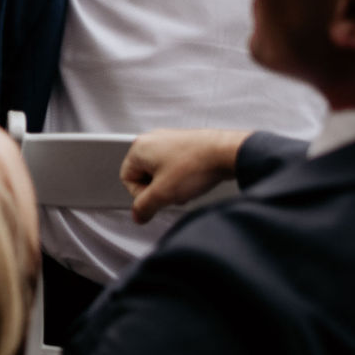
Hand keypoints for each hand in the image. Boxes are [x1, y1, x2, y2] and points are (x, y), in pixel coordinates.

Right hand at [119, 128, 247, 222]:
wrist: (227, 153)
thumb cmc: (196, 165)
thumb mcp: (164, 194)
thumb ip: (144, 207)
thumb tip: (138, 215)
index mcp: (139, 148)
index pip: (127, 178)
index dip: (141, 194)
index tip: (157, 199)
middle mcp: (152, 140)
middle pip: (144, 175)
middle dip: (159, 190)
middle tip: (173, 193)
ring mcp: (169, 139)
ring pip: (161, 172)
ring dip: (172, 184)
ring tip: (187, 186)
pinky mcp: (185, 143)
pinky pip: (176, 166)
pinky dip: (183, 176)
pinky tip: (195, 180)